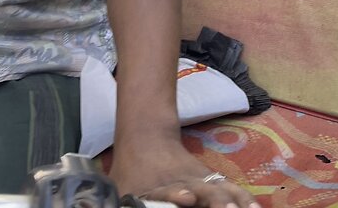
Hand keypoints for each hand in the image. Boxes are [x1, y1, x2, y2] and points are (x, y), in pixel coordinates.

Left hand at [111, 134, 255, 207]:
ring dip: (235, 200)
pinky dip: (245, 199)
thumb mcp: (118, 190)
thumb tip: (91, 205)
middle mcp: (184, 184)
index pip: (168, 193)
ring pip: (222, 190)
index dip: (176, 195)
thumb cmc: (131, 172)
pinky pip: (232, 190)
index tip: (185, 197)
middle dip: (217, 201)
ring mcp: (201, 181)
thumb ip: (115, 201)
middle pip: (203, 192)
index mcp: (158, 188)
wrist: (146, 137)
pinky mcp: (212, 181)